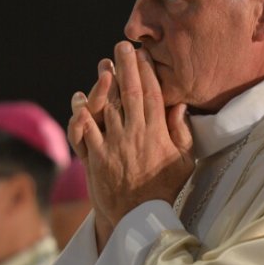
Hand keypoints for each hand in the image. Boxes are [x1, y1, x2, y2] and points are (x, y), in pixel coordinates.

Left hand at [68, 41, 193, 248]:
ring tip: (103, 65)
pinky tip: (78, 99)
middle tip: (122, 46)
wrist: (140, 218)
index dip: (147, 71)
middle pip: (130, 93)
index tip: (143, 54)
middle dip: (126, 66)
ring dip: (104, 84)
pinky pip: (85, 131)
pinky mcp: (96, 158)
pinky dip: (81, 113)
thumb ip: (182, 132)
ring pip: (107, 106)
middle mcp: (134, 134)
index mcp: (157, 133)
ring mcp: (113, 145)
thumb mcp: (185, 162)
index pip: (153, 94)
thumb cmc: (165, 190)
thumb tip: (179, 105)